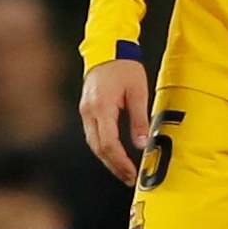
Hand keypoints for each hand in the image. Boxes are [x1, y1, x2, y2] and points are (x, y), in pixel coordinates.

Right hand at [79, 58, 150, 186]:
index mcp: (102, 108)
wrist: (108, 50)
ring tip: (124, 171)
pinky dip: (103, 148)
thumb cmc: (125, 68)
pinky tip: (114, 154)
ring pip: (94, 144)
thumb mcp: (137, 91)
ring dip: (108, 159)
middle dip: (114, 166)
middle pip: (99, 148)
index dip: (120, 162)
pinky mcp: (87, 111)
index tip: (132, 173)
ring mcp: (85, 112)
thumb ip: (139, 118)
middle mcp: (89, 113)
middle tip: (129, 178)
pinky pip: (93, 135)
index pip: (109, 143)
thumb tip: (142, 144)